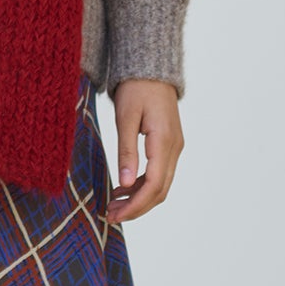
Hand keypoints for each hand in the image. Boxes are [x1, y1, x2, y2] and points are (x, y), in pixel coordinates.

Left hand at [109, 79, 182, 222]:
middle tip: (110, 215)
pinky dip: (142, 186)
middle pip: (160, 190)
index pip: (153, 185)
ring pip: (161, 184)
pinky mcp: (169, 145)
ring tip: (113, 205)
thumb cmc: (136, 89)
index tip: (114, 215)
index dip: (135, 205)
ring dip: (139, 199)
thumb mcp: (125, 118)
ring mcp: (174, 147)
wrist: (151, 70)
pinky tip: (122, 188)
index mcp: (164, 142)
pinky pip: (159, 173)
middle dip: (136, 208)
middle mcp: (174, 148)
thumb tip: (123, 185)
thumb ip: (126, 152)